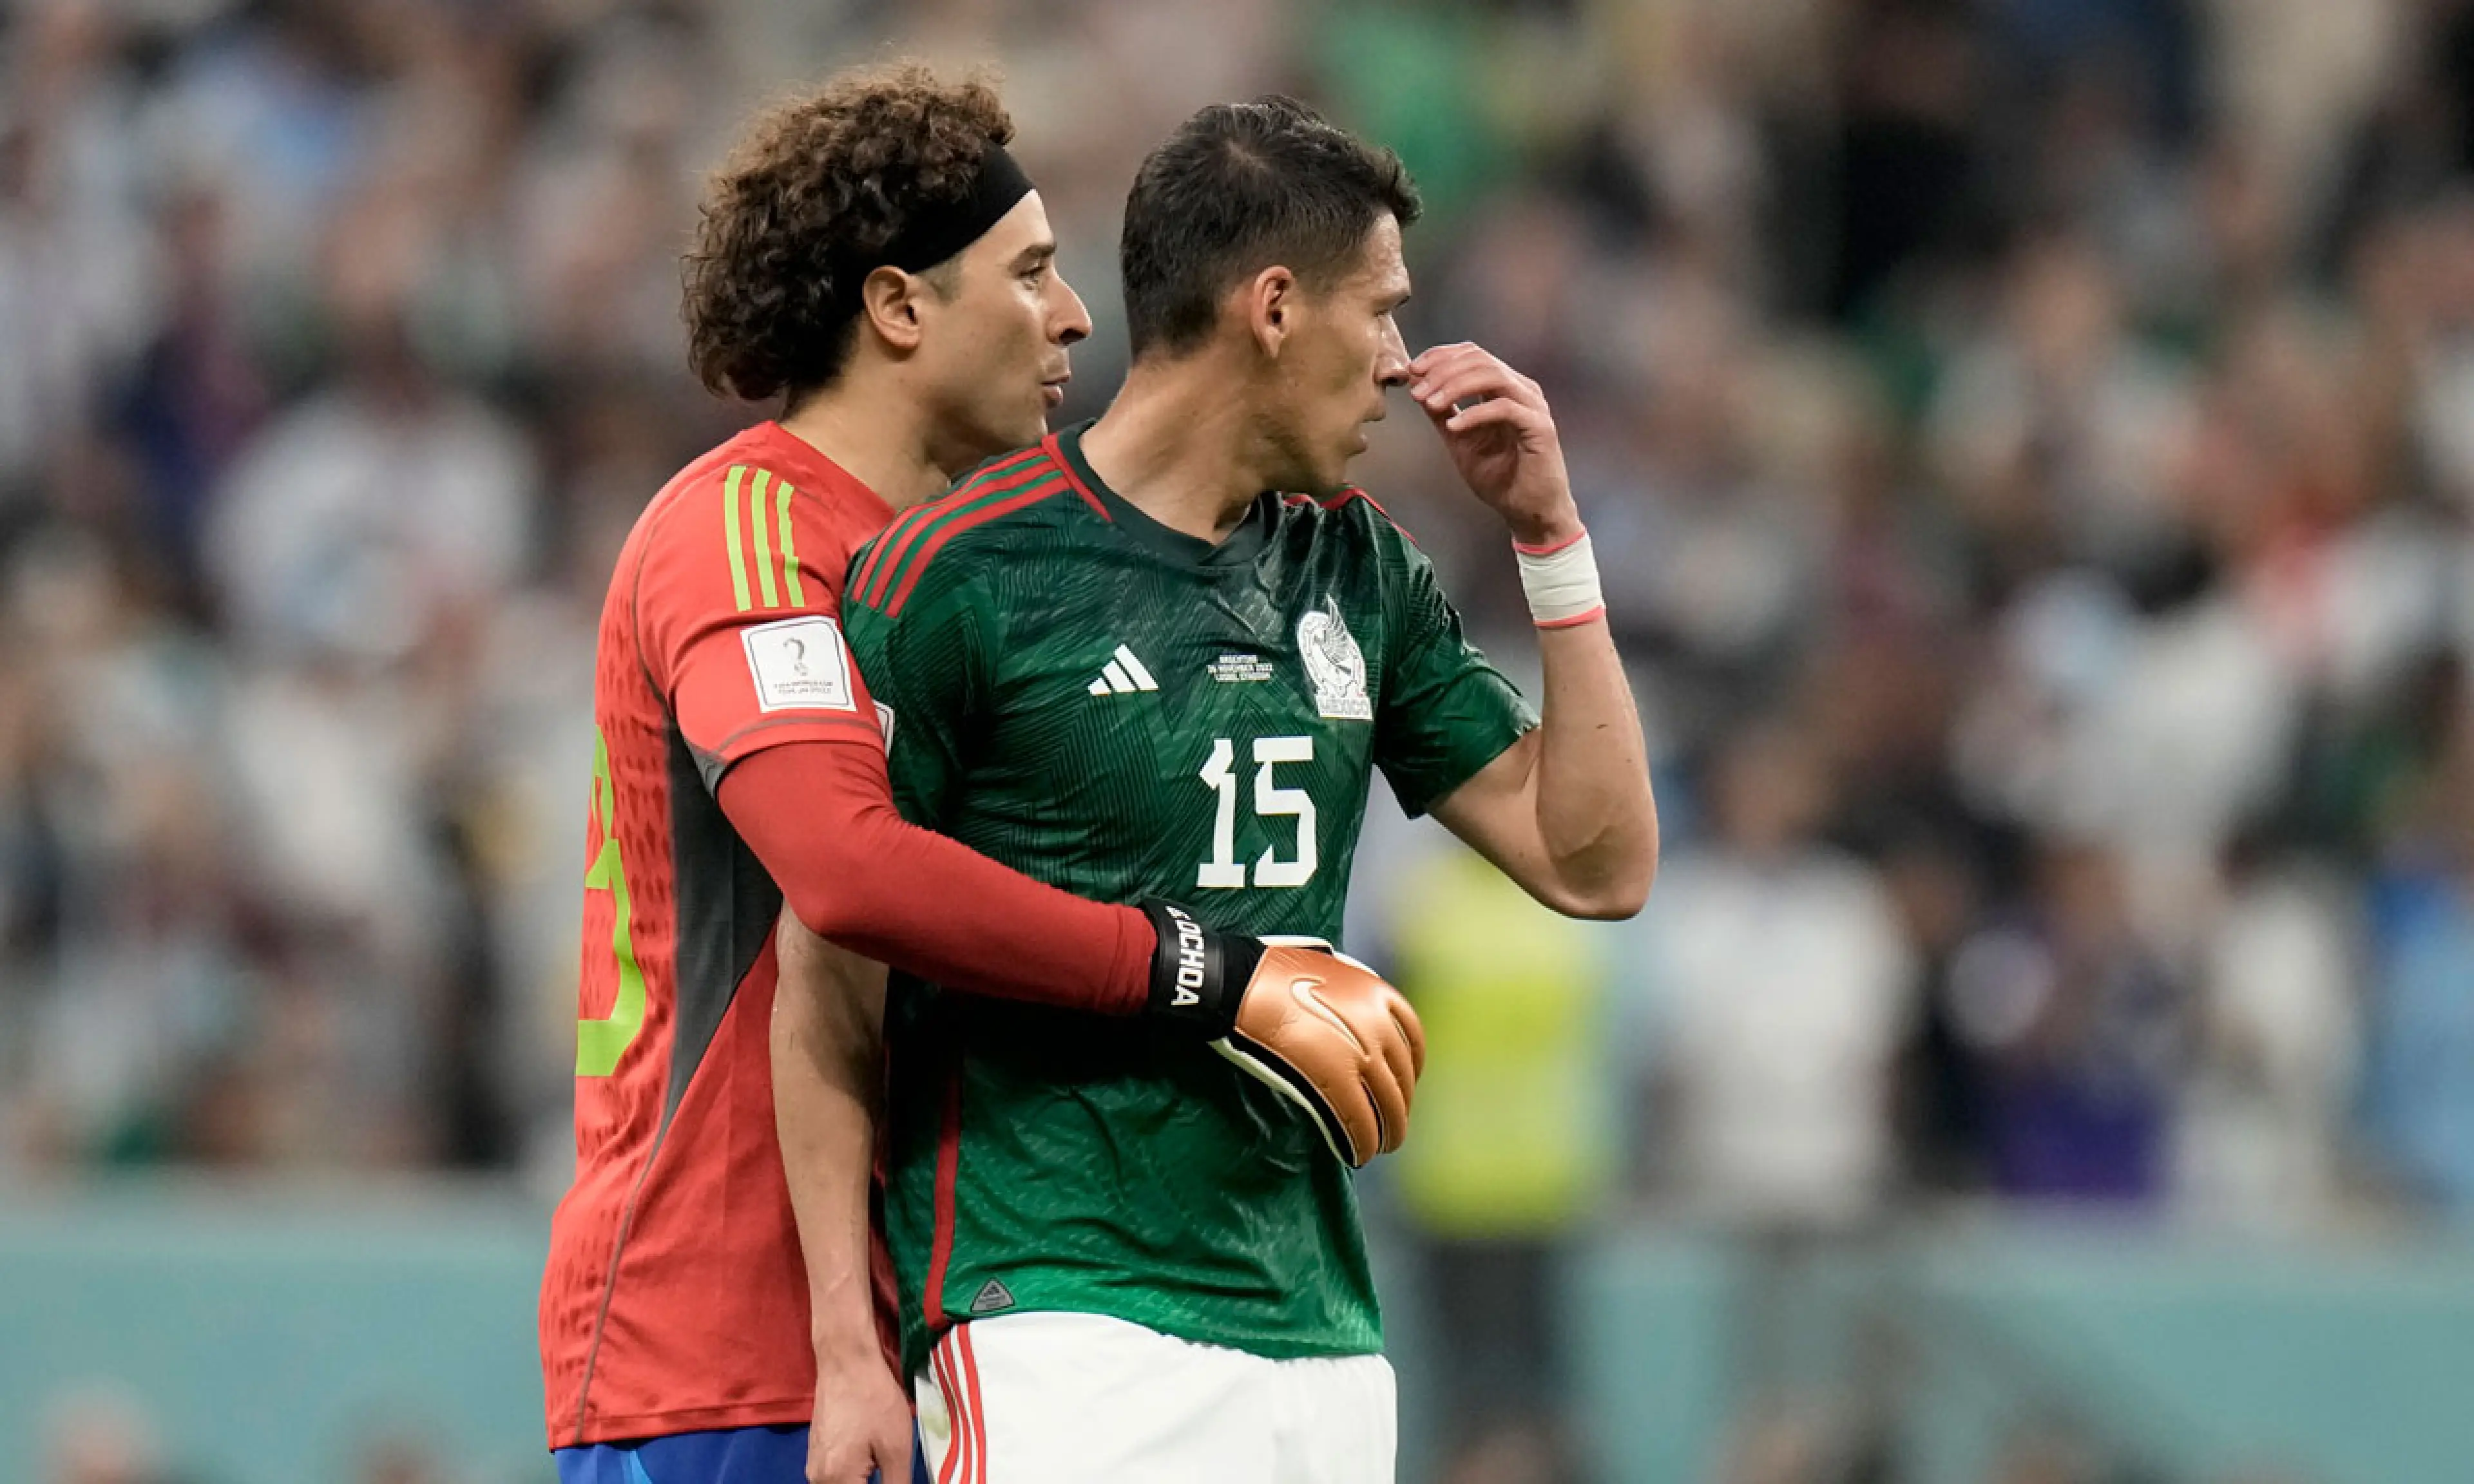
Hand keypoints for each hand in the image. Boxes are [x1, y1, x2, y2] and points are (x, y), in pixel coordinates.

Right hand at [806, 1344, 914, 1483]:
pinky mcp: (815, 1454)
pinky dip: (854, 1477)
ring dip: (862, 1483)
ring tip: (881, 1465)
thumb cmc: (874, 1401)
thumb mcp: (896, 1448)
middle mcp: (817, 1479)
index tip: (894, 1476)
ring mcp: (813, 1466)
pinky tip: (871, 1463)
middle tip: (890, 1470)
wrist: (846, 1362)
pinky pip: (835, 1478)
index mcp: (835, 1481)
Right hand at [1214, 940, 1425, 1166]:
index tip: (1406, 1085)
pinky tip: (1358, 1155)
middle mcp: (1377, 1026)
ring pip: (1387, 1105)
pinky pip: (1359, 1121)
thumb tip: (1352, 1006)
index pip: (1413, 1041)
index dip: (1412, 1069)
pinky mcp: (1335, 1082)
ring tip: (1381, 1147)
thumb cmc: (1269, 972)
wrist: (1239, 983)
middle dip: (1400, 1108)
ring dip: (1388, 1131)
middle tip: (1395, 1127)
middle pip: (1401, 1080)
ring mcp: (1359, 1055)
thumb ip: (1349, 989)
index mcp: (1377, 994)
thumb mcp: (1325, 967)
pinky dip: (1361, 1142)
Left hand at [1407, 342, 1580, 546]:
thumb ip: (1442, 413)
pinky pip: (1504, 408)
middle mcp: (1521, 389)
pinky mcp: (1540, 427)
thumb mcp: (1459, 440)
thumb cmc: (1500, 477)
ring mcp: (1533, 406)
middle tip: (1417, 391)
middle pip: (1479, 359)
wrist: (1528, 511)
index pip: (1472, 354)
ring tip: (1431, 403)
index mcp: (1505, 387)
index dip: (1440, 356)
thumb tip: (1417, 386)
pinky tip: (1453, 427)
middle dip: (1442, 371)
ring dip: (1455, 386)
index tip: (1412, 370)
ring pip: (1492, 375)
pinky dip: (1474, 414)